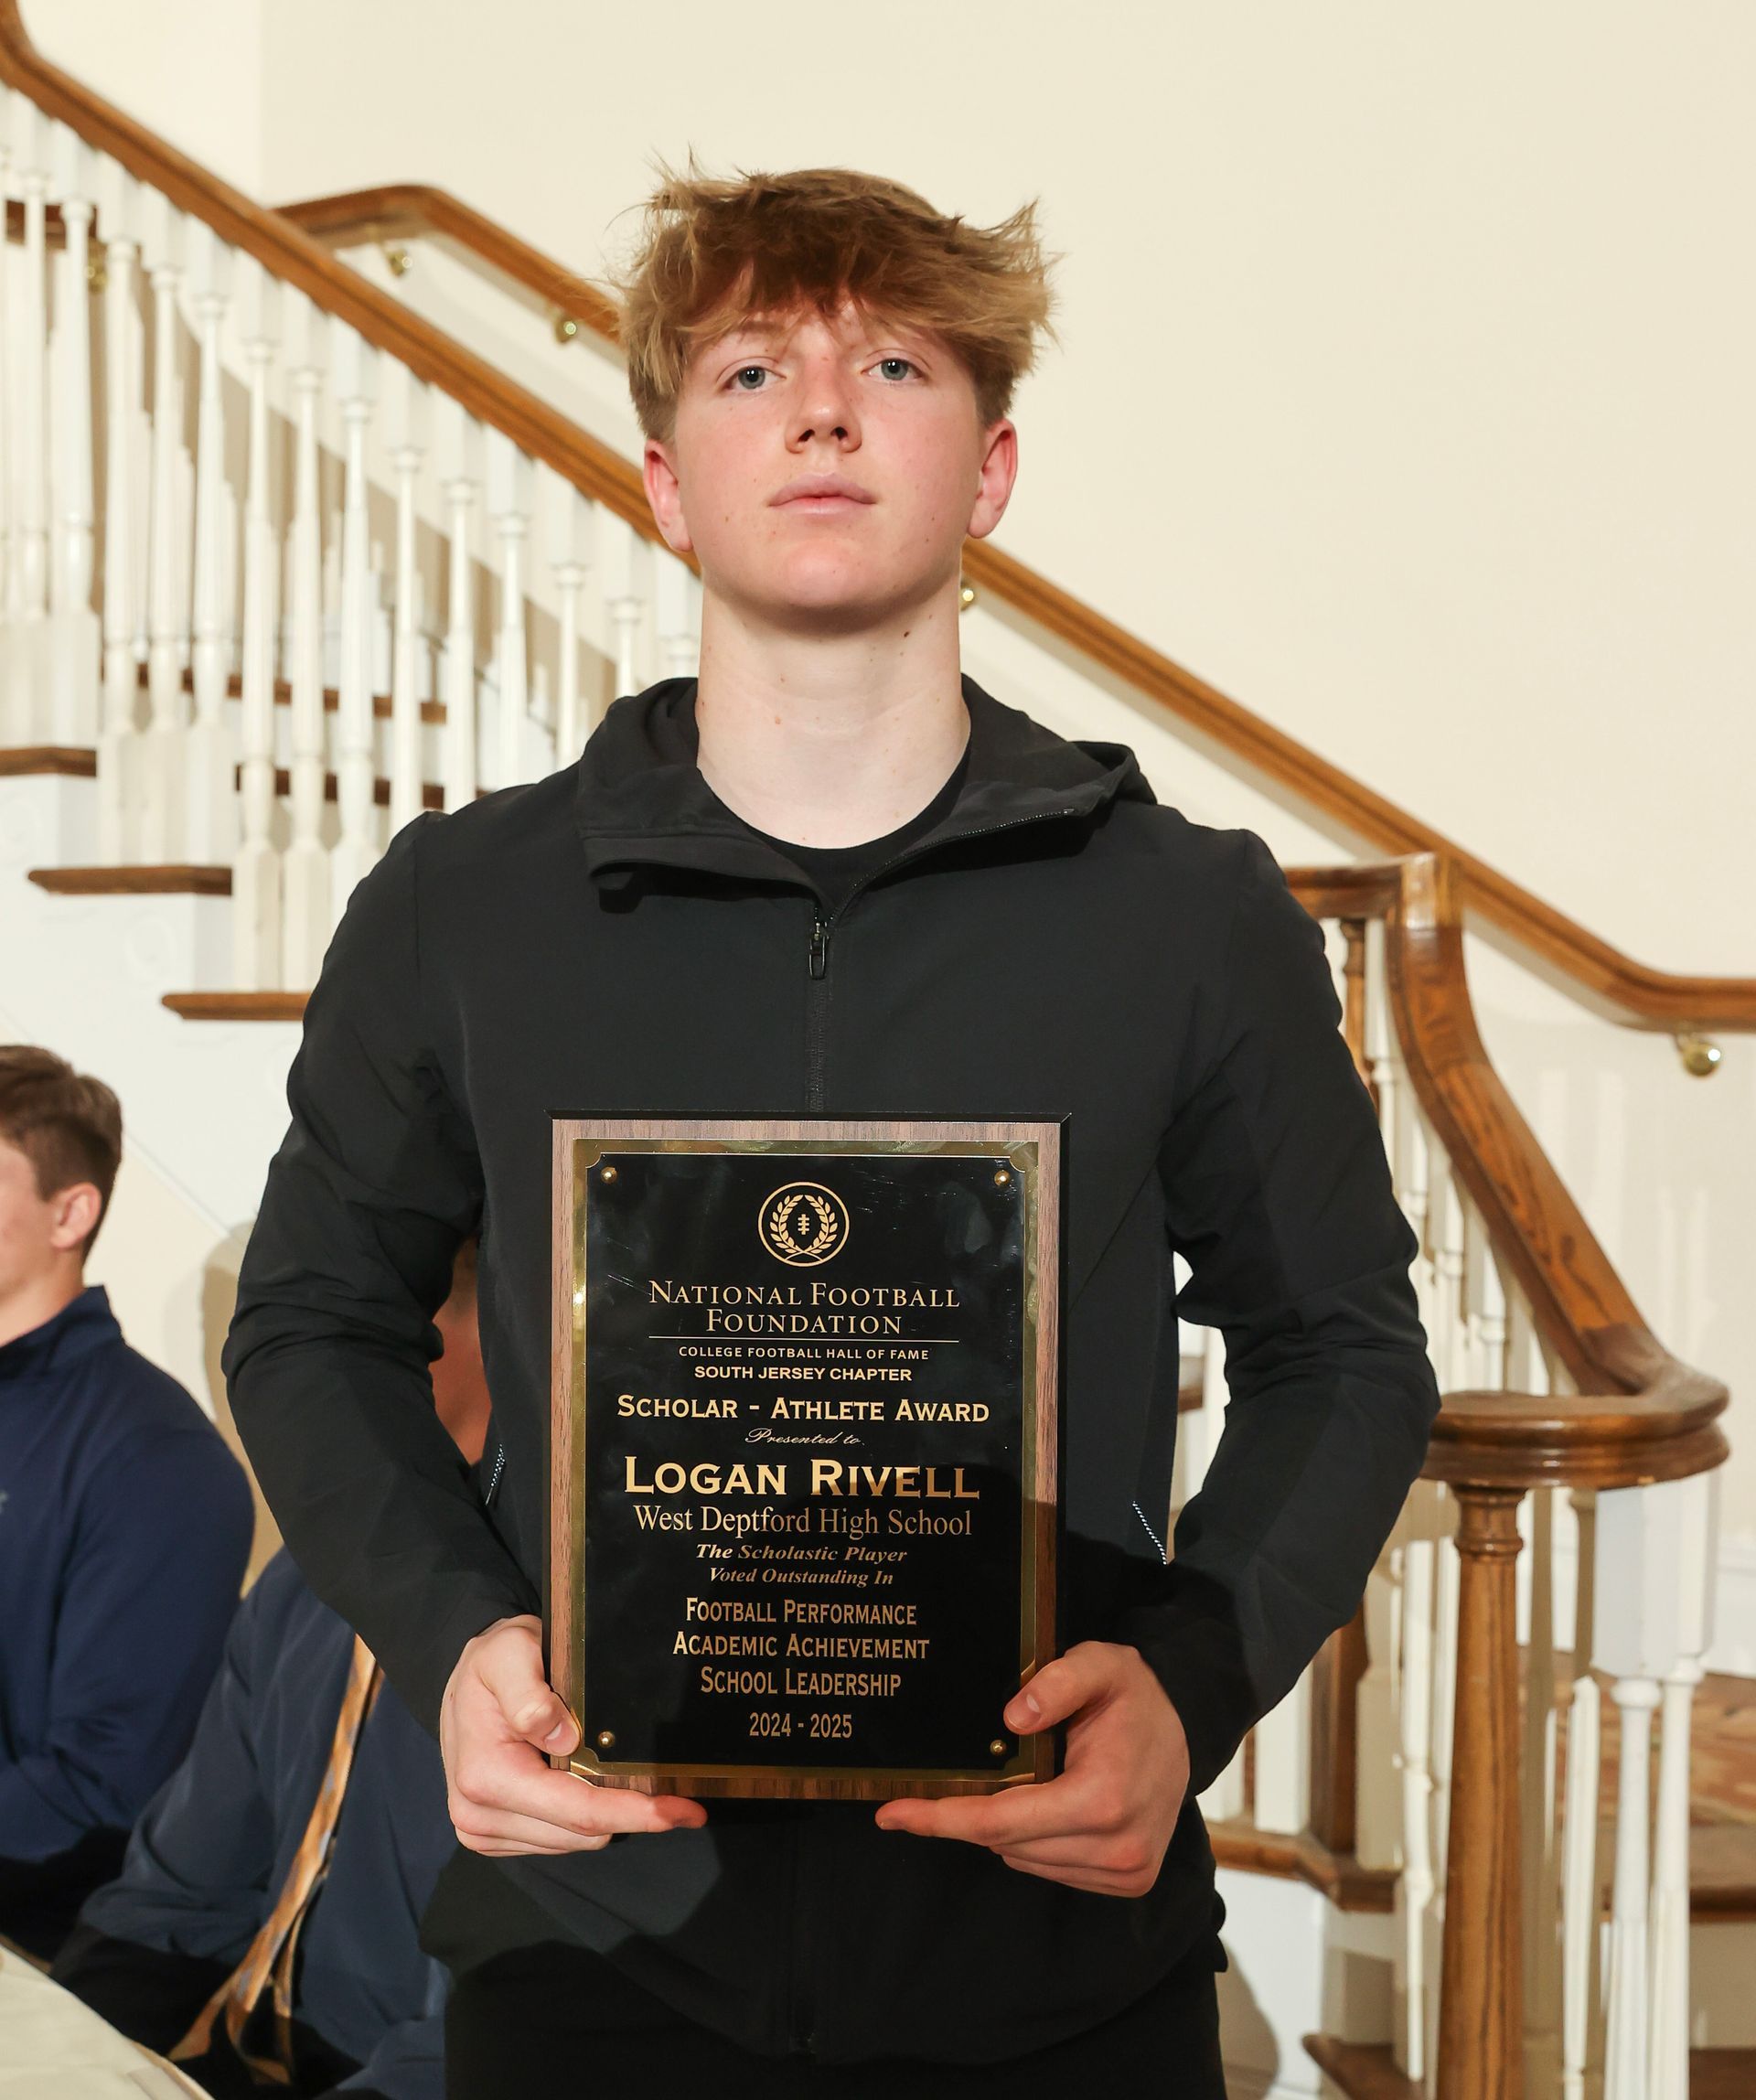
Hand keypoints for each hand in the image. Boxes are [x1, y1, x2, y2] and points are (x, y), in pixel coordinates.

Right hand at [439, 1615, 706, 1854]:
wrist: (464, 1682)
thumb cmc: (491, 1663)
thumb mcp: (508, 1651)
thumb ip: (528, 1691)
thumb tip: (562, 1736)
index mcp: (486, 1777)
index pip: (577, 1810)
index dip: (634, 1812)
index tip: (684, 1810)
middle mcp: (479, 1816)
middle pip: (582, 1833)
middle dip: (631, 1814)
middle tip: (675, 1793)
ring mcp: (485, 1831)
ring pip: (574, 1841)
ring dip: (606, 1815)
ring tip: (627, 1777)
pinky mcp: (495, 1836)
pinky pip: (558, 1839)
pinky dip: (583, 1817)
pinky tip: (593, 1784)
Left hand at [873, 1641, 1188, 1895]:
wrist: (1187, 1724)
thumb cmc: (1134, 1693)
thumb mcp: (1097, 1663)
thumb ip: (1055, 1684)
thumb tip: (1011, 1718)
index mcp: (1102, 1799)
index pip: (1001, 1821)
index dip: (941, 1819)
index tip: (891, 1815)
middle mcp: (1116, 1847)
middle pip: (1007, 1844)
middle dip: (966, 1818)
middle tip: (933, 1790)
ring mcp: (1126, 1871)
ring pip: (1026, 1861)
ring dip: (1004, 1829)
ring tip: (1018, 1784)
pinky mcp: (1129, 1880)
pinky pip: (1054, 1870)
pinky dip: (1034, 1843)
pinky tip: (1043, 1807)